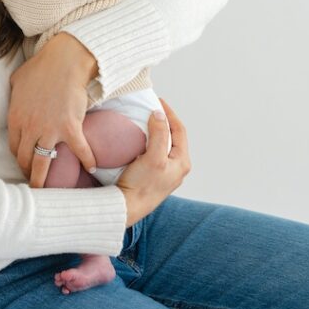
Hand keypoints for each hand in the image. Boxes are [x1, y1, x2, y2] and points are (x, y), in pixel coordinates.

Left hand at [8, 32, 97, 187]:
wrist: (64, 61)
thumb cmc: (41, 67)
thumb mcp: (17, 80)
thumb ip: (14, 93)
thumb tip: (15, 94)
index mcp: (16, 118)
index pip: (14, 147)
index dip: (19, 158)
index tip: (25, 163)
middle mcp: (30, 128)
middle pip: (26, 159)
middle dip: (29, 172)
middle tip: (35, 180)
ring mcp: (50, 130)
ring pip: (44, 163)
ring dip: (44, 180)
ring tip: (48, 191)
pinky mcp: (70, 128)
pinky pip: (79, 151)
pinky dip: (86, 160)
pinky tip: (91, 168)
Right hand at [116, 98, 190, 225]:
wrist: (126, 208)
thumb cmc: (141, 186)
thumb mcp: (153, 157)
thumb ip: (159, 134)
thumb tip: (159, 114)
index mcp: (182, 162)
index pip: (179, 130)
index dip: (169, 113)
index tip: (158, 101)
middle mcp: (177, 168)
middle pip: (174, 136)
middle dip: (164, 121)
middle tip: (152, 108)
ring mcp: (166, 173)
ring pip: (164, 145)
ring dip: (157, 131)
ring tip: (146, 120)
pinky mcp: (154, 176)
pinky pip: (155, 153)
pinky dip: (150, 142)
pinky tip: (140, 139)